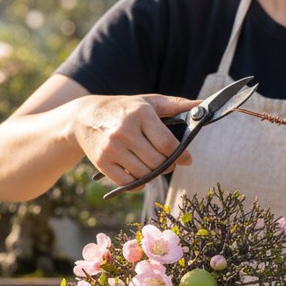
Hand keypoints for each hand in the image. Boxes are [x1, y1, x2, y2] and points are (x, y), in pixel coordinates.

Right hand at [75, 93, 200, 187]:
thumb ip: (176, 105)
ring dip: (154, 175)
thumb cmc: (124, 109)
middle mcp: (125, 131)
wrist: (84, 117)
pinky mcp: (102, 162)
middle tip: (170, 164)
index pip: (167, 143)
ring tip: (155, 168)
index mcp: (140, 114)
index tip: (187, 160)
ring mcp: (112, 148)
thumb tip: (202, 106)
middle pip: (158, 162)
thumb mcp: (148, 101)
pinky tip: (140, 175)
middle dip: (168, 166)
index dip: (181, 155)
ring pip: (145, 174)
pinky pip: (128, 183)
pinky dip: (138, 184)